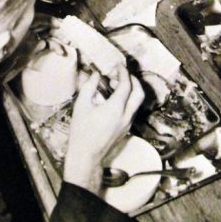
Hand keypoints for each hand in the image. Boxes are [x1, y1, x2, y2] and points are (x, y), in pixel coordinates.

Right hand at [64, 65, 143, 195]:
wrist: (86, 156)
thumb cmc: (81, 131)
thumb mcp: (81, 105)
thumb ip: (90, 86)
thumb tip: (96, 75)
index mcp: (116, 108)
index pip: (126, 85)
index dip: (123, 72)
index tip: (118, 65)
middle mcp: (126, 115)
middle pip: (138, 92)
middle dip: (133, 80)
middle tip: (121, 74)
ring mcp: (128, 123)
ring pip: (137, 102)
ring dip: (131, 90)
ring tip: (115, 85)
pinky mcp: (126, 129)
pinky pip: (132, 110)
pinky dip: (128, 100)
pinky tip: (115, 99)